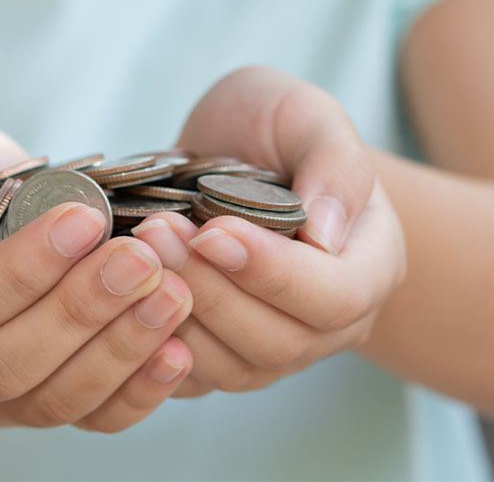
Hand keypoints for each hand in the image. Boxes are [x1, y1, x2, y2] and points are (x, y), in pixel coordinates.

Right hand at [0, 118, 194, 430]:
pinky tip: (177, 351)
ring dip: (118, 350)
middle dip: (79, 311)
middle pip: (5, 366)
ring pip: (51, 400)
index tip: (83, 220)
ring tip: (170, 294)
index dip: (20, 272)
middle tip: (140, 259)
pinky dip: (137, 392)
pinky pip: (88, 419)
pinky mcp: (39, 404)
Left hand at [132, 66, 405, 396]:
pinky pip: (192, 377)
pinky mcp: (221, 354)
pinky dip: (156, 346)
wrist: (236, 146)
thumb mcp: (308, 116)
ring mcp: (275, 345)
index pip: (334, 297)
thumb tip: (327, 235)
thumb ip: (333, 165)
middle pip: (280, 341)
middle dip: (212, 289)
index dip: (273, 272)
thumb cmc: (277, 124)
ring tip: (139, 250)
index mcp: (368, 264)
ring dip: (180, 314)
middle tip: (157, 232)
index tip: (213, 229)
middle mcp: (330, 322)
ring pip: (234, 368)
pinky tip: (124, 298)